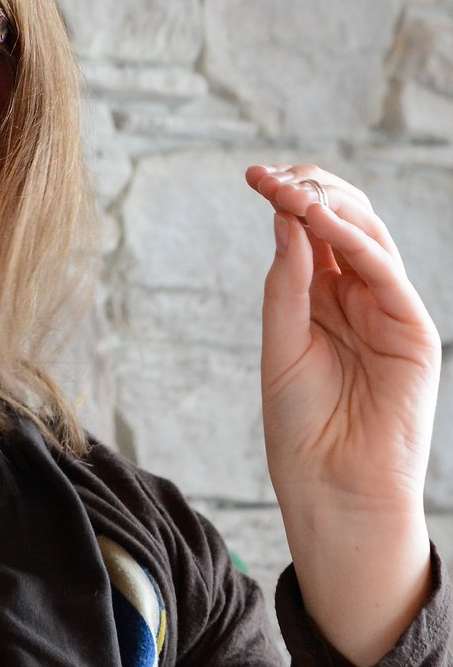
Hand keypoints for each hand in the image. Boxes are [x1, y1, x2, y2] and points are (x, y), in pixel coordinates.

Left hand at [245, 163, 438, 665]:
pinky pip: (384, 270)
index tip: (253, 175)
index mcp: (325, 297)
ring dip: (328, 203)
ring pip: (368, 234)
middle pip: (344, 219)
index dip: (287, 196)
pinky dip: (354, 239)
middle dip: (308, 188)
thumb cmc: (302, 429)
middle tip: (269, 176)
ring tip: (289, 189)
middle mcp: (360, 296)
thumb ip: (286, 284)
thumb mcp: (281, 344)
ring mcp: (389, 311)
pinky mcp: (413, 331)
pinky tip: (319, 220)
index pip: (313, 229)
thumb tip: (283, 218)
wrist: (333, 492)